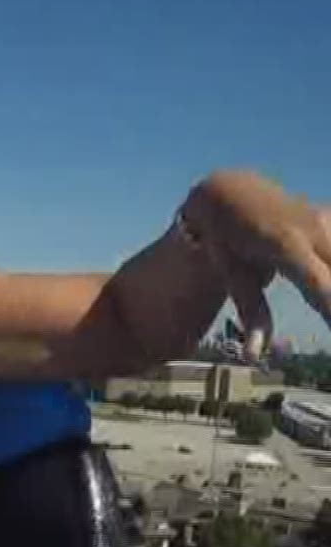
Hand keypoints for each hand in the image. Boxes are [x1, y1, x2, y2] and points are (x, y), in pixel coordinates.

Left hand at [182, 171, 330, 356]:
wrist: (229, 191)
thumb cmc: (226, 240)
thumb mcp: (231, 275)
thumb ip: (250, 314)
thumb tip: (253, 355)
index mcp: (285, 246)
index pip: (322, 287)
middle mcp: (313, 230)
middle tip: (329, 332)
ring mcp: (326, 219)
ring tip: (326, 306)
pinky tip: (327, 279)